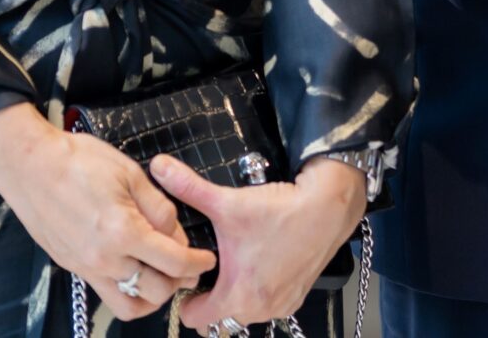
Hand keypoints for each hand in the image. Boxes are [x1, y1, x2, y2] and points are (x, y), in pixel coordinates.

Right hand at [0, 101, 213, 322]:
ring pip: (127, 305)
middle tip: (186, 266)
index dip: (196, 264)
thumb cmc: (81, 161)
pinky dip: (126, 289)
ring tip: (160, 274)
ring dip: (150, 296)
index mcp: (124, 232)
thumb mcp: (131, 174)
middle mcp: (104, 259)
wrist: (30, 167)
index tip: (206, 260)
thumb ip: (159, 208)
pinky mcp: (72, 267)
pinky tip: (133, 266)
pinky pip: (105, 293)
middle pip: (154, 291)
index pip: (173, 262)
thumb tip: (176, 235)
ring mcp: (85, 267)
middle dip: (177, 281)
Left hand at [155, 154, 364, 329]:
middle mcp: (259, 310)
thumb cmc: (280, 212)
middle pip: (219, 320)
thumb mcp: (229, 202)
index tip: (189, 276)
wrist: (329, 208)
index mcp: (236, 295)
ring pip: (244, 314)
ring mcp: (281, 306)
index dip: (185, 298)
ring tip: (235, 265)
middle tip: (209, 270)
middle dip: (209, 300)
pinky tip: (261, 265)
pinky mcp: (297, 297)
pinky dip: (260, 292)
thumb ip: (189, 188)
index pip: (194, 319)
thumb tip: (159, 168)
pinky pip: (268, 306)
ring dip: (235, 297)